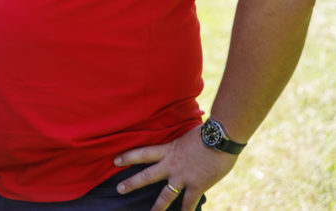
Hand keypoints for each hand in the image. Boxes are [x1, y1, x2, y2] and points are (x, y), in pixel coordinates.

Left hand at [113, 126, 236, 210]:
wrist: (220, 139)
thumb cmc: (205, 132)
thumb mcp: (185, 134)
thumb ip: (178, 143)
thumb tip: (178, 142)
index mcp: (168, 150)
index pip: (142, 153)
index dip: (128, 157)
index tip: (115, 161)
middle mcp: (171, 165)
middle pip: (147, 176)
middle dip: (132, 183)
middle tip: (119, 189)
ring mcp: (183, 177)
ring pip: (166, 195)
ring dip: (157, 206)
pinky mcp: (197, 186)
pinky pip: (189, 203)